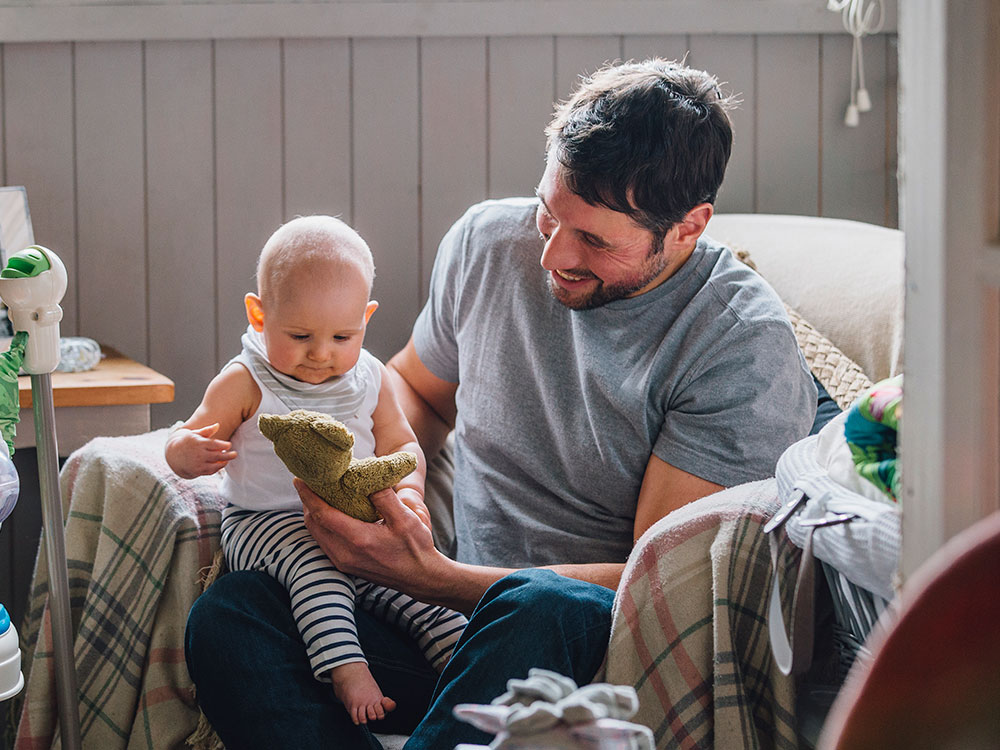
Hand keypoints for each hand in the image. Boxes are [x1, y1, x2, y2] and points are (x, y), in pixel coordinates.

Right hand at [165, 423, 236, 478]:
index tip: (229, 445)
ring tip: (227, 460)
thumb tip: (217, 425)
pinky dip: (217, 468)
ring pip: (214, 465)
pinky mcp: (197, 471)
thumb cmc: (188, 441)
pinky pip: (210, 471)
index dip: (223, 445)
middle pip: (217, 456)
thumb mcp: (195, 434)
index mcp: (198, 443)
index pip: (214, 444)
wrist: (174, 455)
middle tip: (235, 454)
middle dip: (228, 455)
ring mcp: (197, 464)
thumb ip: (207, 430)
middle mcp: (198, 454)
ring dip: (223, 463)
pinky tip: (221, 464)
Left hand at [298, 479, 444, 597]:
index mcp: (358, 539)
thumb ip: (385, 497)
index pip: (322, 514)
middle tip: (308, 483)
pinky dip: (322, 526)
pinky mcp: (346, 565)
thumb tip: (368, 480)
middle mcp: (345, 554)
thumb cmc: (415, 547)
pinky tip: (330, 514)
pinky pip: (325, 542)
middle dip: (308, 502)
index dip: (308, 496)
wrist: (420, 577)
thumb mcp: (405, 518)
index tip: (300, 479)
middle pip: (313, 525)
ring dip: (314, 514)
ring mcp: (344, 562)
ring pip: (317, 535)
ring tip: (317, 496)